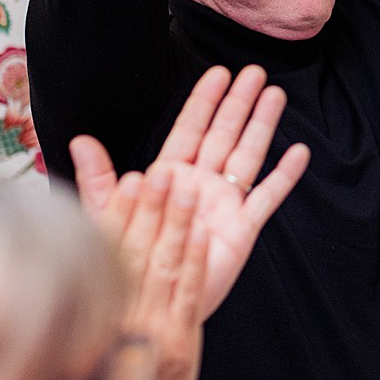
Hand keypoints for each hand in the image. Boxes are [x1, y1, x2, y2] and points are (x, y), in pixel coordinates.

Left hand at [72, 65, 309, 322]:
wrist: (149, 307)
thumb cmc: (127, 262)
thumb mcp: (109, 217)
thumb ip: (99, 178)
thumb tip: (80, 140)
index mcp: (170, 175)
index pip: (190, 128)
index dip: (205, 100)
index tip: (218, 73)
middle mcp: (200, 183)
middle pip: (224, 134)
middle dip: (239, 102)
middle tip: (255, 72)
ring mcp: (224, 203)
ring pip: (248, 155)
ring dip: (262, 125)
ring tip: (276, 95)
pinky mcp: (242, 228)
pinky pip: (267, 196)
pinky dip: (284, 175)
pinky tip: (299, 152)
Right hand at [100, 162, 209, 379]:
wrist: (132, 378)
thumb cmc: (115, 305)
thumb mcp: (99, 256)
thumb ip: (96, 195)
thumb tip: (84, 143)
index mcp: (99, 284)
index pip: (108, 242)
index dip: (121, 209)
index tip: (134, 180)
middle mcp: (121, 303)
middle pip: (138, 249)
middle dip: (152, 211)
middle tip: (163, 177)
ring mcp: (152, 320)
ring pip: (166, 266)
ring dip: (177, 229)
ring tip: (189, 195)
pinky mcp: (179, 336)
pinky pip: (188, 293)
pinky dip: (196, 262)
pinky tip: (203, 235)